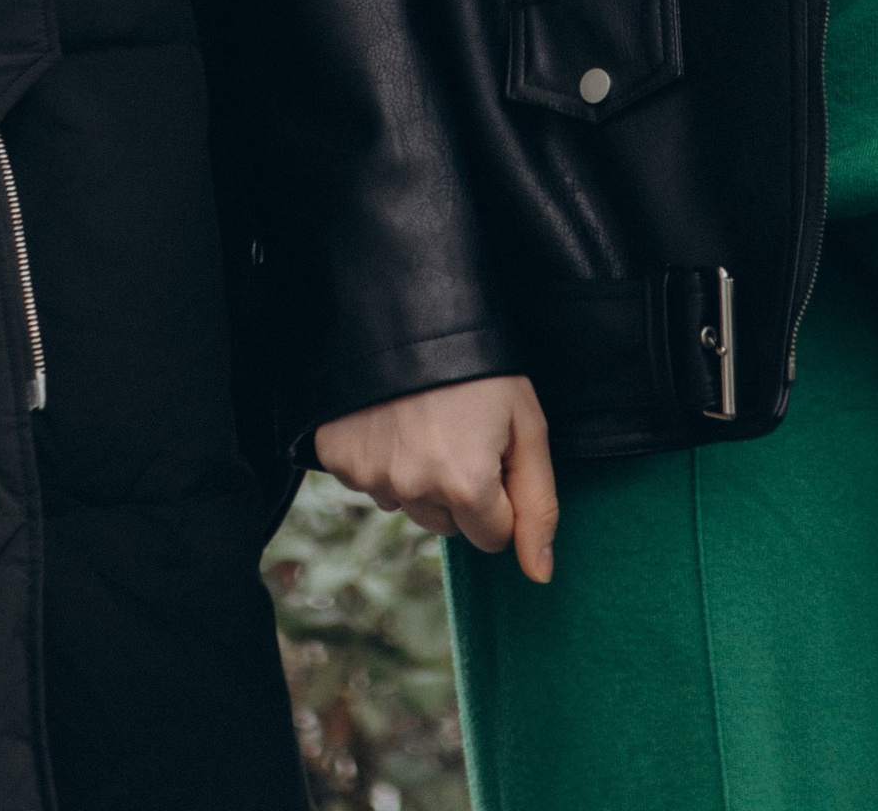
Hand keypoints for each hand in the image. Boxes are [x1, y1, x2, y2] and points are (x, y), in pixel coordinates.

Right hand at [314, 375, 556, 581]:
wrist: (408, 304)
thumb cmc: (481, 365)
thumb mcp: (527, 425)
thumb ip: (538, 504)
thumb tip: (540, 574)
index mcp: (466, 486)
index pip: (494, 537)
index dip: (501, 495)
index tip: (494, 450)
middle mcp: (413, 489)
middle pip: (449, 525)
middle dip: (460, 490)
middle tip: (460, 430)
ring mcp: (370, 474)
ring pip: (409, 505)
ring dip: (420, 476)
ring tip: (425, 418)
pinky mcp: (337, 457)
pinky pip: (370, 481)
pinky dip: (383, 458)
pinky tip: (392, 419)